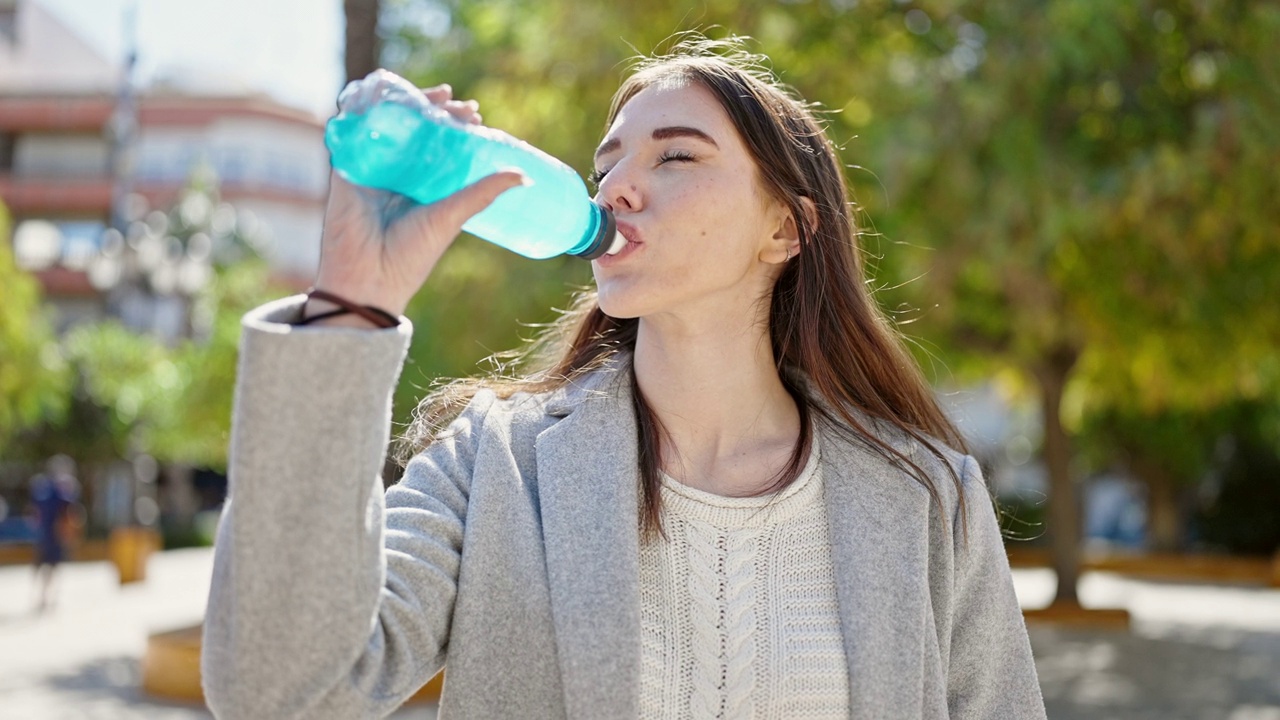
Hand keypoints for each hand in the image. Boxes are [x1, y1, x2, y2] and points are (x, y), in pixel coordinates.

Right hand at [311, 72, 525, 321]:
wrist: (369, 279)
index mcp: (421, 188)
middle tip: (453, 100)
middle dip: (433, 109)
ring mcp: (371, 170)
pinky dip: (363, 107)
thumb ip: (482, 193)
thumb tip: (524, 176)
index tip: (474, 114)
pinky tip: (383, 91)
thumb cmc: (411, 256)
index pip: (439, 146)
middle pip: (414, 130)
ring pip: (386, 125)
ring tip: (430, 93)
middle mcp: (396, 176)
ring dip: (404, 102)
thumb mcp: (452, 217)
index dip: (454, 126)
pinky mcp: (346, 169)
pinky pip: (351, 131)